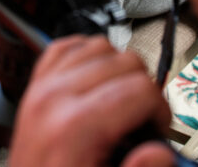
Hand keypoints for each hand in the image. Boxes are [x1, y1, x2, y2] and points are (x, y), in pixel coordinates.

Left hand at [7, 35, 173, 166]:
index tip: (158, 130)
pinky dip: (87, 56)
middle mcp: (56, 97)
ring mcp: (42, 86)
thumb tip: (162, 152)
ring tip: (121, 101)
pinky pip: (68, 47)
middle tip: (143, 119)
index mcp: (76, 126)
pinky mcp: (35, 84)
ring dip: (118, 69)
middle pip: (125, 61)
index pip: (142, 88)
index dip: (160, 111)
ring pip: (100, 46)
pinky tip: (96, 82)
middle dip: (144, 89)